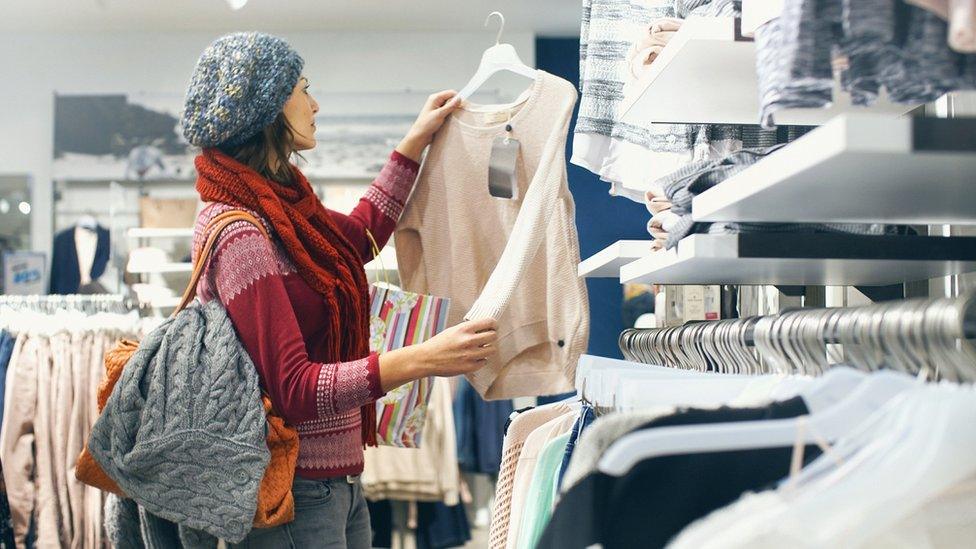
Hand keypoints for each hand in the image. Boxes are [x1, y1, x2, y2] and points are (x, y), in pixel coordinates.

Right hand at [378, 318, 497, 391]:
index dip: (494, 324)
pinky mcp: (469, 367)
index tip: (493, 326)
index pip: (489, 322)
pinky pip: (484, 362)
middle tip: (488, 338)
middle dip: (492, 336)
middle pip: (493, 336)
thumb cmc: (439, 344)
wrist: (427, 359)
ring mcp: (470, 355)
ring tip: (480, 349)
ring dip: (488, 349)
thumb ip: (468, 329)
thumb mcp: (453, 330)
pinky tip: (473, 358)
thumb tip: (485, 328)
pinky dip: (481, 360)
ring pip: (492, 350)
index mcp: (464, 329)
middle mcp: (469, 341)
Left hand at [395, 90, 461, 161]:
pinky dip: (451, 115)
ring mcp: (437, 108)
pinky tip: (450, 120)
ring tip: (453, 118)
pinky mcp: (438, 114)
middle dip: (456, 105)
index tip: (464, 105)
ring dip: (453, 111)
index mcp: (435, 98)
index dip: (458, 98)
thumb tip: (459, 98)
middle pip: (450, 99)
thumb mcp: (440, 115)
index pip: (451, 93)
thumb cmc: (426, 125)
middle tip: (459, 113)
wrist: (420, 136)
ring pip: (450, 106)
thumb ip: (450, 106)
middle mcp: (436, 101)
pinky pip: (447, 112)